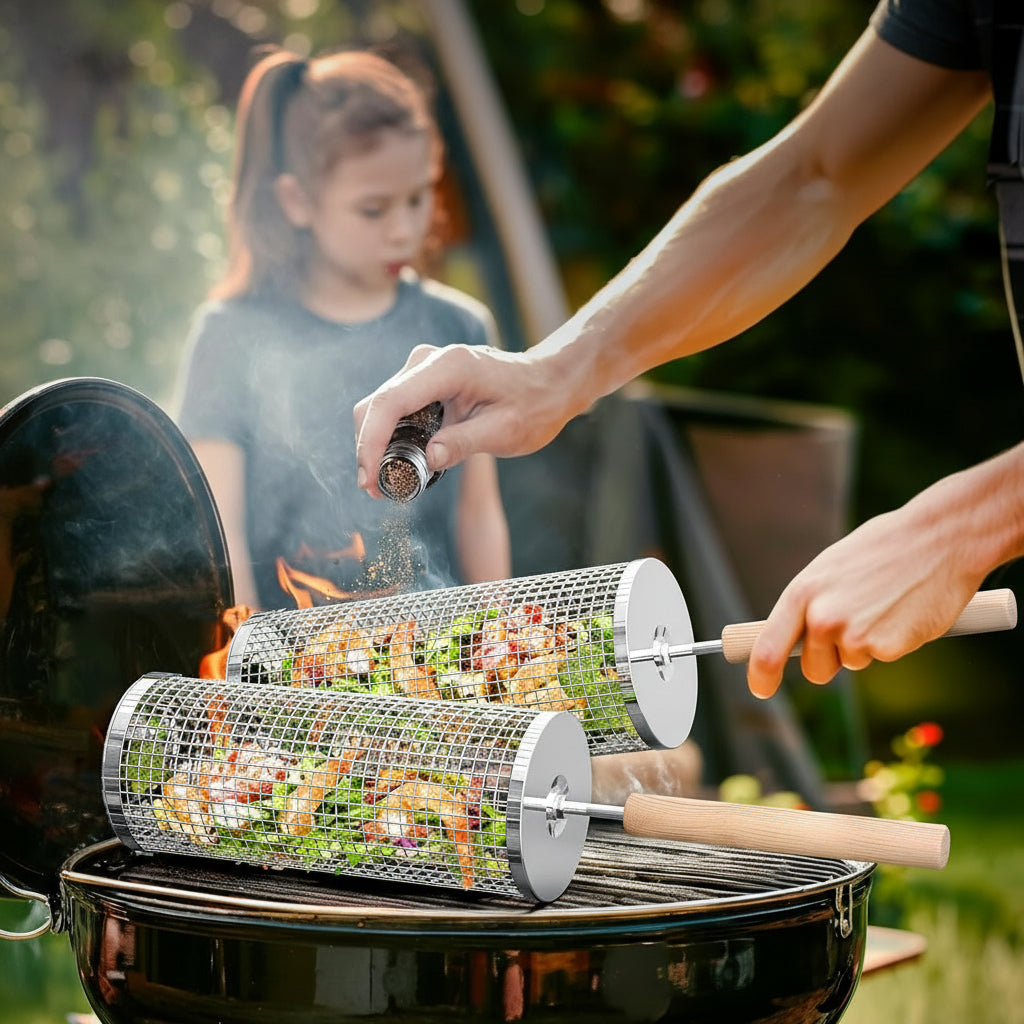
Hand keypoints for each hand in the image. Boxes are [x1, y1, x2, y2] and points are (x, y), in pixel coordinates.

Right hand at [353, 343, 580, 497]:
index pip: (390, 403)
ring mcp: (423, 367)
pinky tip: (403, 462)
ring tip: (390, 482)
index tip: (369, 479)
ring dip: (378, 445)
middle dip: (369, 449)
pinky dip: (390, 436)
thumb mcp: (504, 432)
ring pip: (381, 407)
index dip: (371, 443)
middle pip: (377, 405)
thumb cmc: (533, 406)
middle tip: (377, 491)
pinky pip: (394, 408)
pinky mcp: (424, 379)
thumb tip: (427, 460)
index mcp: (447, 368)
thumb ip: (464, 444)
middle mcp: (428, 361)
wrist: (548, 384)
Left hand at [745, 478, 995, 697]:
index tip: (761, 689)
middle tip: (855, 623)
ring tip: (883, 605)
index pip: (767, 649)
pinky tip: (903, 612)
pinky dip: (893, 642)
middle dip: (831, 660)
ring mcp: (854, 636)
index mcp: (802, 593)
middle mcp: (821, 618)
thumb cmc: (883, 548)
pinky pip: (883, 658)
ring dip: (866, 645)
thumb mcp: (830, 568)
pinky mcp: (887, 648)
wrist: (939, 539)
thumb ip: (810, 603)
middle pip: (814, 669)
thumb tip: (795, 636)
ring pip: (852, 664)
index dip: (761, 676)